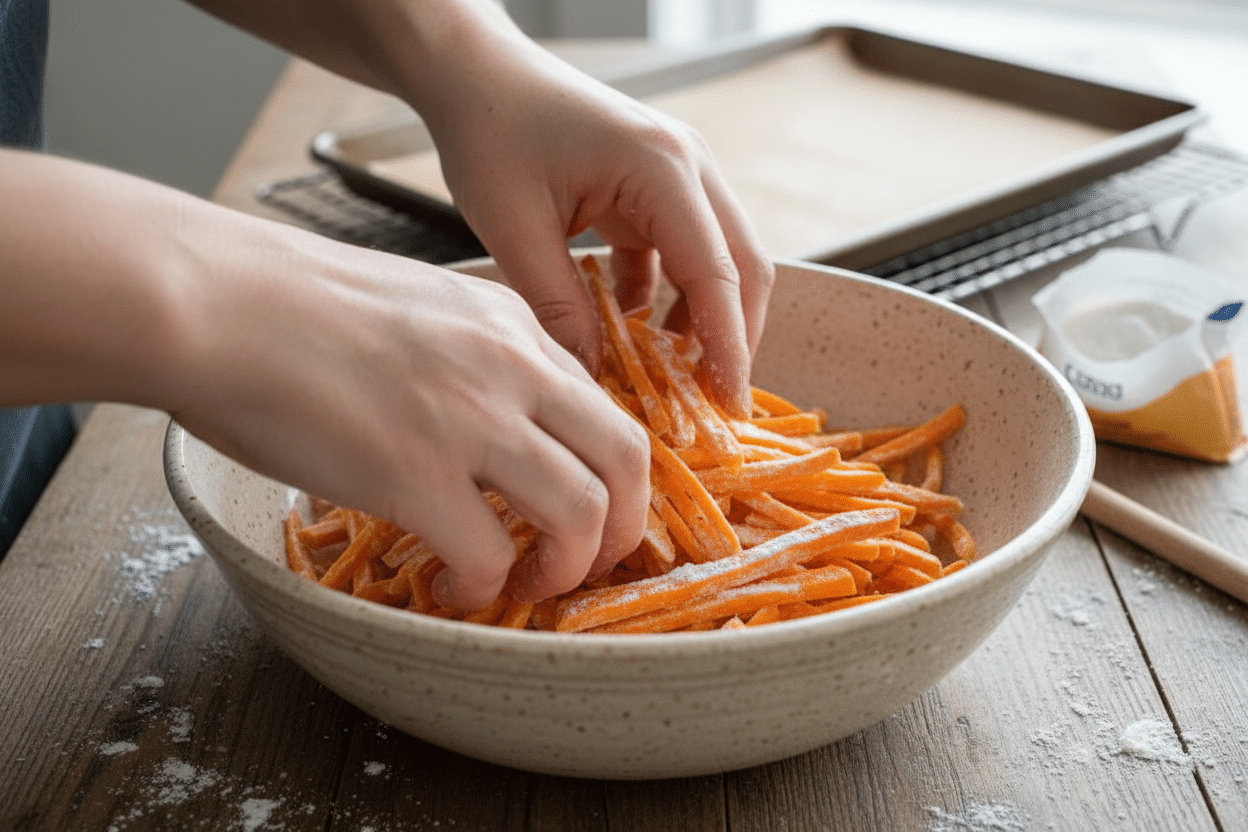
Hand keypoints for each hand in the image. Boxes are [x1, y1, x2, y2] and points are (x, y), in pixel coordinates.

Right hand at [0, 149, 648, 610]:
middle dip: (625, 527)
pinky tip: (450, 589)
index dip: (606, 474)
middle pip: (626, 458)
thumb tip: (486, 422)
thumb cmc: (291, 303)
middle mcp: (510, 368)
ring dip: (568, 567)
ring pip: (583, 512)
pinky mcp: (414, 473)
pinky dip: (482, 588)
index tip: (584, 511)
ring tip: (526, 583)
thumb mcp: (418, 306)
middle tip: (589, 562)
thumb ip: (471, 356)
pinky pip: (488, 555)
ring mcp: (469, 420)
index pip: (602, 407)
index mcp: (511, 325)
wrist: (216, 301)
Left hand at [409, 20, 774, 417]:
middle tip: (710, 407)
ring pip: (716, 263)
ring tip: (667, 379)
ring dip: (700, 321)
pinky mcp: (655, 189)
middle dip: (731, 339)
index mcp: (663, 169)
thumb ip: (559, 308)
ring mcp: (677, 176)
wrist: (476, 74)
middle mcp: (688, 167)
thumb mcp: (515, 228)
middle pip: (741, 268)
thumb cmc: (491, 132)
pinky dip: (664, 300)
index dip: (729, 348)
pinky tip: (628, 333)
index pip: (718, 273)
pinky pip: (678, 256)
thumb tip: (595, 382)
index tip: (730, 409)